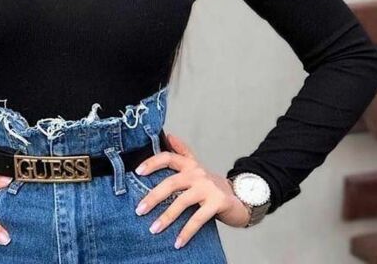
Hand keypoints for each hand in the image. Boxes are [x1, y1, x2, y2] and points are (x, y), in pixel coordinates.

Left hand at [133, 133, 250, 248]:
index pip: (168, 158)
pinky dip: (186, 231)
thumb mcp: (196, 167)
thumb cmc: (210, 185)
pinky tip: (177, 241)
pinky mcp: (218, 203)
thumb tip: (168, 135)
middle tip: (139, 210)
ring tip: (154, 229)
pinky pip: (198, 219)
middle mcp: (198, 173)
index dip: (152, 162)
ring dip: (166, 217)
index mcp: (190, 164)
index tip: (137, 172)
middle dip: (153, 197)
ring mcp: (208, 188)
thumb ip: (182, 152)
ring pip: (182, 202)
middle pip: (171, 182)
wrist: (239, 198)